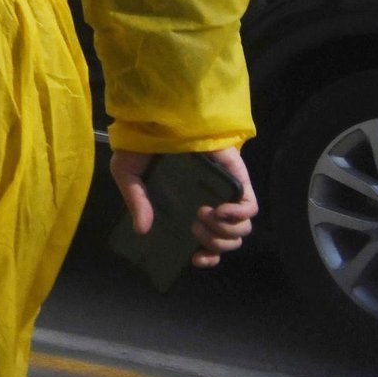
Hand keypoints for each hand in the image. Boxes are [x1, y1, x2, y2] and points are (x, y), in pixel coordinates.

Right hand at [111, 147, 256, 268]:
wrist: (159, 118)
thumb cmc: (141, 144)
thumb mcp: (127, 173)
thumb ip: (135, 201)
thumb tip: (142, 231)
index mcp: (187, 207)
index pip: (208, 242)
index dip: (207, 256)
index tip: (195, 258)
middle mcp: (209, 203)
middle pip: (228, 240)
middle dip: (215, 244)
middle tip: (196, 229)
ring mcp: (225, 192)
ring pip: (241, 229)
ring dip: (225, 232)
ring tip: (204, 215)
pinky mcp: (237, 180)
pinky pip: (250, 207)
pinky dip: (238, 215)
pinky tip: (220, 210)